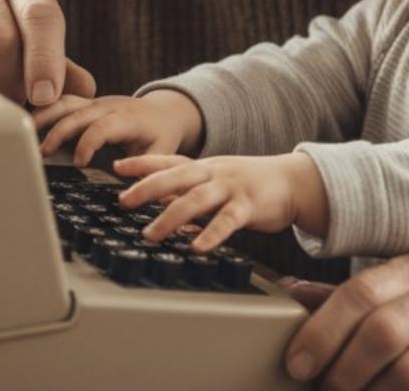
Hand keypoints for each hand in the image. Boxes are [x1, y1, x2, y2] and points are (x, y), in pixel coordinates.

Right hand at [33, 90, 203, 165]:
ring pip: (65, 102)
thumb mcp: (162, 153)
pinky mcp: (84, 104)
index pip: (103, 126)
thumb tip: (129, 194)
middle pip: (78, 113)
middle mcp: (108, 106)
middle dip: (59, 131)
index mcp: (128, 118)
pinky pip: (61, 102)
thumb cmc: (162, 136)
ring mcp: (94, 102)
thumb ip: (147, 170)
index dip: (88, 143)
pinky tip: (25, 124)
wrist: (164, 112)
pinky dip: (43, 110)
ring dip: (44, 117)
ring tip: (23, 134)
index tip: (79, 164)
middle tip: (43, 153)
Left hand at [115, 152, 328, 253]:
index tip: (117, 167)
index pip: (168, 161)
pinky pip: (227, 220)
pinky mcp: (248, 206)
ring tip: (150, 235)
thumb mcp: (215, 182)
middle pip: (175, 177)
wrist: (292, 181)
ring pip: (196, 199)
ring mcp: (230, 188)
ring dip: (170, 217)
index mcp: (203, 167)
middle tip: (123, 202)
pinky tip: (196, 247)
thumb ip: (188, 191)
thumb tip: (156, 202)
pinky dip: (210, 234)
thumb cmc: (249, 184)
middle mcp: (213, 173)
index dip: (142, 163)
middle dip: (146, 188)